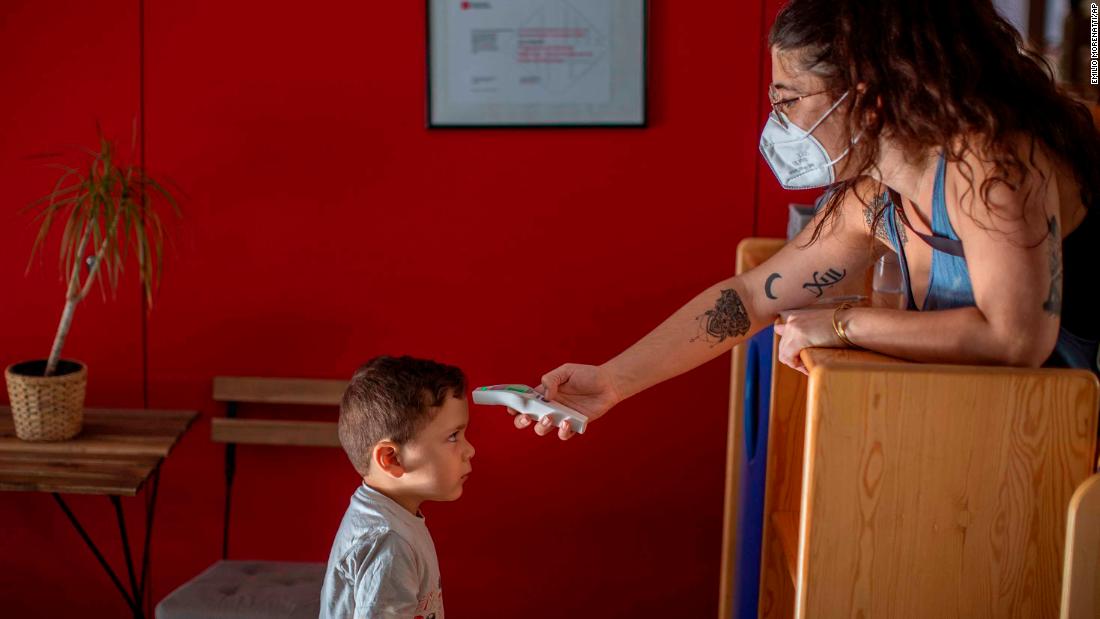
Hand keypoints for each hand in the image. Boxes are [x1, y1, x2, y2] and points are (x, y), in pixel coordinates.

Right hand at [508, 363, 623, 439]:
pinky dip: (562, 432)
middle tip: (526, 417)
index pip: (525, 401)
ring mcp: (561, 417)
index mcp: (544, 393)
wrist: (609, 384)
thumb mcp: (566, 371)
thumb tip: (544, 395)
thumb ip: (551, 379)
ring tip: (549, 418)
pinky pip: (563, 434)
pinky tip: (567, 422)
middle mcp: (550, 407)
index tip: (511, 408)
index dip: (515, 405)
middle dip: (521, 421)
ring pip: (542, 429)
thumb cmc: (587, 375)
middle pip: (528, 419)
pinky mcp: (574, 425)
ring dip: (541, 427)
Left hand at [773, 308, 846, 374]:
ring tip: (810, 367)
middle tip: (808, 366)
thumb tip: (803, 347)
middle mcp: (792, 322)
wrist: (851, 323)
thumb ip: (809, 333)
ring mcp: (793, 329)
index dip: (791, 350)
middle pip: (782, 347)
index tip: (803, 357)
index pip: (783, 337)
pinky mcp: (798, 338)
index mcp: (796, 318)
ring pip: (784, 354)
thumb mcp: (820, 326)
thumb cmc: (842, 327)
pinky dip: (798, 367)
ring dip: (796, 364)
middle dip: (793, 359)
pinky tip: (809, 368)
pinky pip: (789, 359)